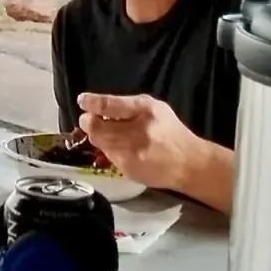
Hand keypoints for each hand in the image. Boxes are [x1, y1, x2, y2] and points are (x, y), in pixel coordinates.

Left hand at [76, 92, 209, 194]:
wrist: (188, 164)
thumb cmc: (169, 131)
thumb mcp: (153, 107)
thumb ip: (125, 104)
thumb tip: (97, 105)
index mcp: (145, 112)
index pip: (109, 105)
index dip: (92, 103)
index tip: (83, 100)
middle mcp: (136, 134)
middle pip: (95, 127)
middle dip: (89, 121)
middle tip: (91, 118)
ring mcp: (130, 155)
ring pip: (99, 142)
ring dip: (99, 135)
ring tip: (111, 132)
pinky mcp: (126, 170)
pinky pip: (108, 156)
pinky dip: (110, 149)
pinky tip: (123, 147)